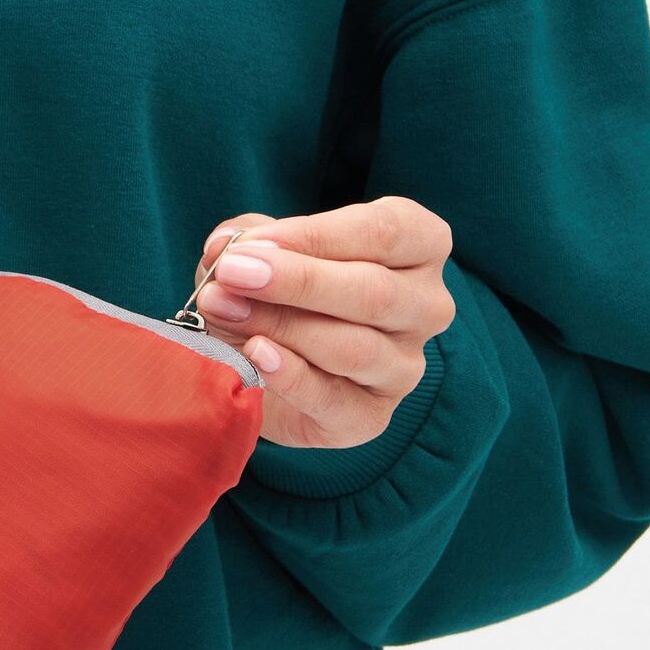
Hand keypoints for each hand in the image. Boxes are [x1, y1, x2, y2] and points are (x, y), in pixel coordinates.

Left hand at [188, 199, 456, 450]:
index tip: (250, 245)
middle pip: (375, 292)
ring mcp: (405, 367)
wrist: (262, 361)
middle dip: (295, 282)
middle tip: (230, 274)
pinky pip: (335, 400)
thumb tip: (226, 247)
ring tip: (222, 308)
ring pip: (355, 347)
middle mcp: (426, 306)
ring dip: (280, 326)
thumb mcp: (262, 247)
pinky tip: (255, 354)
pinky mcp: (371, 416)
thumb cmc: (277, 286)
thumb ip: (247, 240)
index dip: (313, 236)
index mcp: (419, 244)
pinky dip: (290, 376)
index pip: (383, 233)